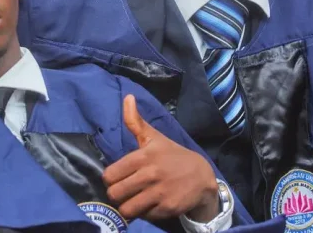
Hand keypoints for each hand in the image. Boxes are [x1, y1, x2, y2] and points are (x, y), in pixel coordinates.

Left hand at [103, 94, 219, 221]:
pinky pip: (144, 217)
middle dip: (117, 195)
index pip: (109, 175)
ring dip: (128, 207)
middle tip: (124, 192)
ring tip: (134, 200)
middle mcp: (150, 175)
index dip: (110, 179)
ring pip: (127, 209)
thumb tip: (127, 97)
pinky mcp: (167, 209)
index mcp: (142, 156)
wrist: (202, 176)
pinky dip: (144, 213)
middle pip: (115, 194)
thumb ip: (135, 121)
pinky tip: (150, 205)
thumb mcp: (154, 137)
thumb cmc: (173, 155)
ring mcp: (159, 193)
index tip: (117, 178)